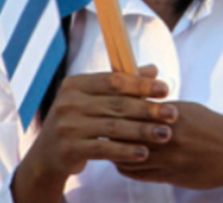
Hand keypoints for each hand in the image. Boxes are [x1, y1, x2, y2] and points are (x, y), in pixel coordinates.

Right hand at [12, 65, 175, 202]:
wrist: (49, 152)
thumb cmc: (79, 120)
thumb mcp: (93, 99)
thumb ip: (121, 84)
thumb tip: (153, 69)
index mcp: (75, 84)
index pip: (112, 81)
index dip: (140, 84)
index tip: (165, 88)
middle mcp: (68, 102)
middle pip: (116, 104)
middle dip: (148, 109)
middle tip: (173, 113)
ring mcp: (68, 126)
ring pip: (113, 128)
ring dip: (143, 131)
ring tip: (165, 133)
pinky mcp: (70, 148)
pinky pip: (104, 149)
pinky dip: (126, 151)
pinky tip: (144, 152)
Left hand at [114, 101, 222, 202]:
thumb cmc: (212, 128)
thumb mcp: (188, 110)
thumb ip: (161, 106)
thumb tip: (136, 96)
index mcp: (171, 113)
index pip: (133, 108)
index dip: (115, 108)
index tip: (105, 106)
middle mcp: (168, 134)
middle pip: (125, 131)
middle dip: (110, 129)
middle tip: (99, 126)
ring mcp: (168, 157)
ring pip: (127, 154)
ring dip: (115, 150)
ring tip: (108, 145)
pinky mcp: (170, 175)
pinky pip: (138, 173)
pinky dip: (126, 166)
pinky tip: (122, 161)